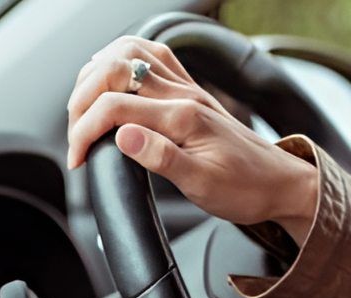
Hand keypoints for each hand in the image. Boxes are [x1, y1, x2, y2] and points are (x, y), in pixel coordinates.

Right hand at [67, 37, 317, 245]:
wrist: (277, 184)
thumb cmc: (243, 190)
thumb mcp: (201, 185)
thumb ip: (160, 157)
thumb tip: (122, 136)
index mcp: (182, 118)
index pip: (115, 109)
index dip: (84, 132)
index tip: (76, 159)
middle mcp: (183, 95)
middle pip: (115, 71)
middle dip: (82, 98)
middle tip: (73, 133)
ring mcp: (186, 89)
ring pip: (130, 54)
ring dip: (97, 71)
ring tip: (81, 103)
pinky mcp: (189, 91)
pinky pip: (152, 57)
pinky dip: (123, 60)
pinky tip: (112, 77)